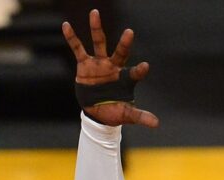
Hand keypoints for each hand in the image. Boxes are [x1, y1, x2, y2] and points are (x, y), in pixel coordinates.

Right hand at [63, 9, 158, 127]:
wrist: (97, 112)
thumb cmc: (114, 111)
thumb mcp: (126, 115)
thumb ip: (140, 116)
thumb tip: (157, 123)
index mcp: (125, 79)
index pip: (134, 73)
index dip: (139, 70)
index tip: (145, 67)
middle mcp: (114, 67)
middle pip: (120, 52)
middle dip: (124, 43)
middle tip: (130, 32)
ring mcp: (99, 63)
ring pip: (99, 43)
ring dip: (96, 28)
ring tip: (95, 12)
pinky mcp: (85, 64)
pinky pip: (77, 49)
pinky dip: (72, 38)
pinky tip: (66, 25)